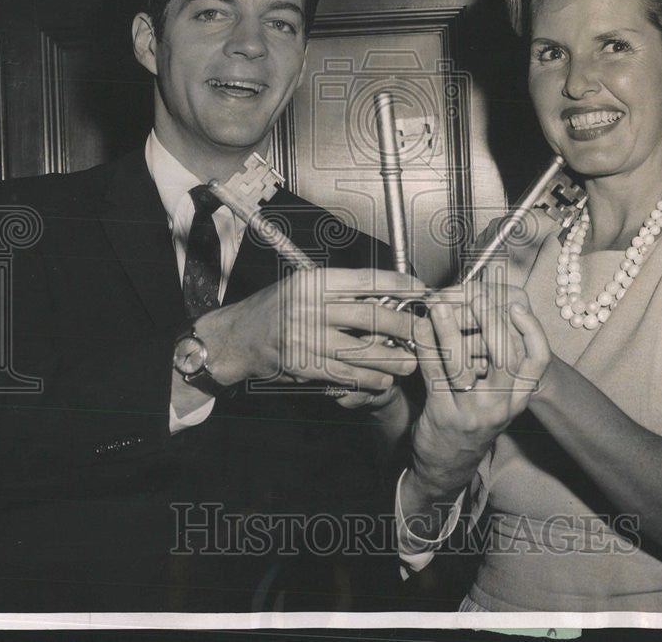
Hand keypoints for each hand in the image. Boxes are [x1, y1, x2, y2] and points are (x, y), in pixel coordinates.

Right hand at [194, 268, 423, 394]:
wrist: (238, 336)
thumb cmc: (276, 308)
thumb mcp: (304, 286)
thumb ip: (339, 291)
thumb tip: (386, 294)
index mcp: (315, 281)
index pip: (366, 281)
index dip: (398, 286)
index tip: (421, 291)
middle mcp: (311, 306)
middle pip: (370, 315)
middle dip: (403, 325)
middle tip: (423, 332)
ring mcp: (305, 337)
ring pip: (360, 349)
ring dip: (391, 359)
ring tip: (411, 362)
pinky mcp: (302, 364)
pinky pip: (343, 373)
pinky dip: (367, 378)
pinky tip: (383, 379)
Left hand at [409, 283, 549, 492]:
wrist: (448, 467)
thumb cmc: (471, 418)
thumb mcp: (495, 396)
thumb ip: (497, 360)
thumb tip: (489, 309)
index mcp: (517, 396)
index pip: (537, 360)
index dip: (530, 330)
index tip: (516, 305)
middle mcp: (501, 405)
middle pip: (504, 356)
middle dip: (488, 319)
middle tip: (474, 294)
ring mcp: (472, 412)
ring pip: (463, 364)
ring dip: (449, 328)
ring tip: (438, 303)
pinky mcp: (443, 415)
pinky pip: (433, 374)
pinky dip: (425, 347)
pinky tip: (419, 327)